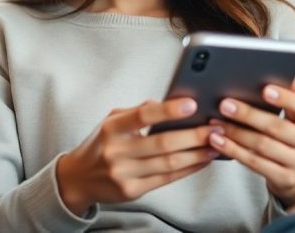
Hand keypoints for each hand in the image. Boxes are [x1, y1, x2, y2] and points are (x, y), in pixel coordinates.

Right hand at [56, 98, 221, 215]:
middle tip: (215, 127)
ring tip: (214, 144)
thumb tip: (168, 103)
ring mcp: (124, 173)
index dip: (168, 110)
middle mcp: (116, 151)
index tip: (192, 104)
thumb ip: (137, 111)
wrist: (79, 178)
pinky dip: (188, 169)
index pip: (143, 116)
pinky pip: (167, 179)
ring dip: (196, 154)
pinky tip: (201, 160)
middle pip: (162, 143)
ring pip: (169, 163)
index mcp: (112, 128)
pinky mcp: (133, 191)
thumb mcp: (111, 120)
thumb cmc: (101, 143)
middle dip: (193, 135)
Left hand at [208, 79, 294, 207]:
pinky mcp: (286, 178)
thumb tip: (291, 78)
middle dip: (247, 115)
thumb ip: (290, 99)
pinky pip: (254, 162)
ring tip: (216, 123)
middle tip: (225, 105)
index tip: (264, 89)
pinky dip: (234, 150)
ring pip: (262, 145)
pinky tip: (220, 141)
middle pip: (275, 126)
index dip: (284, 97)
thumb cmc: (293, 139)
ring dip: (235, 133)